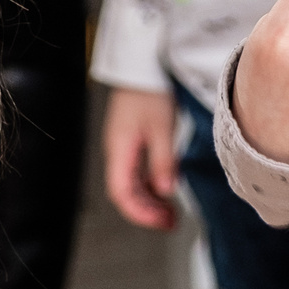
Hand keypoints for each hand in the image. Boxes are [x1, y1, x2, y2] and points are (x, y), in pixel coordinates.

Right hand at [103, 86, 179, 230]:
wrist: (143, 65)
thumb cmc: (150, 91)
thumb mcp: (162, 128)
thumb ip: (163, 162)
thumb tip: (166, 191)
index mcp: (119, 150)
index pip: (122, 193)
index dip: (140, 213)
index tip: (162, 222)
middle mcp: (117, 151)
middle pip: (125, 192)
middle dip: (147, 211)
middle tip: (171, 223)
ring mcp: (122, 146)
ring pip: (131, 184)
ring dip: (149, 200)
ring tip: (171, 211)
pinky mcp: (131, 140)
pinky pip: (136, 171)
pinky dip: (150, 184)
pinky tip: (165, 189)